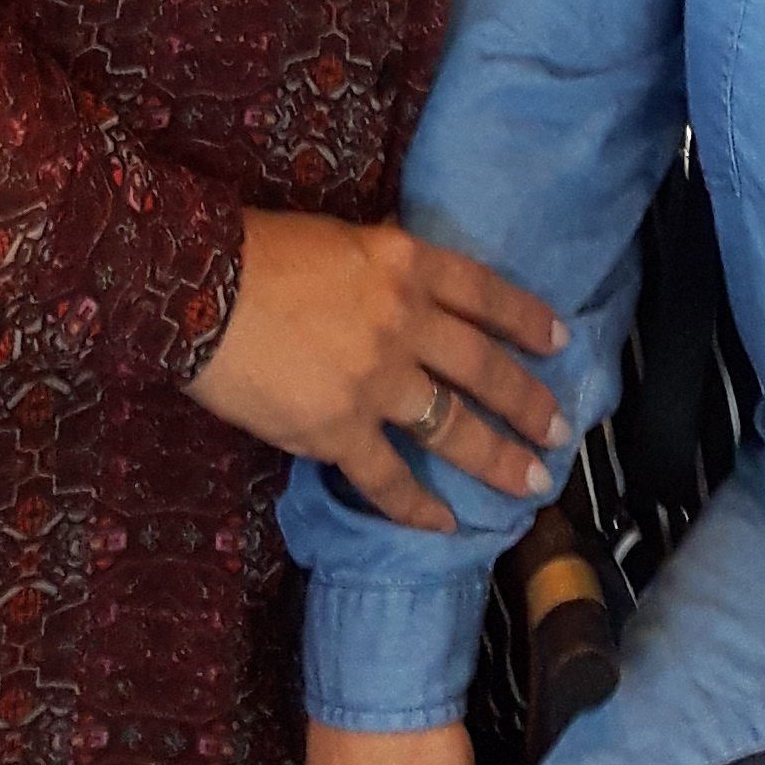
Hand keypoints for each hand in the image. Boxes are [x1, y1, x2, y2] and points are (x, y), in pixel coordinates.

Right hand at [188, 209, 566, 533]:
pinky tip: (444, 525)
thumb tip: (415, 285)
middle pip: (483, 367)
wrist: (202, 288)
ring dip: (497, 457)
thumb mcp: (344, 240)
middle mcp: (405, 322)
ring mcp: (375, 382)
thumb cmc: (264, 252)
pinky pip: (388, 479)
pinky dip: (418, 508)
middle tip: (561, 430)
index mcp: (407, 265)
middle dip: (528, 402)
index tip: (560, 341)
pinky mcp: (337, 432)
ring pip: (452, 427)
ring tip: (530, 482)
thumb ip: (387, 267)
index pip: (485, 293)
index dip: (527, 319)